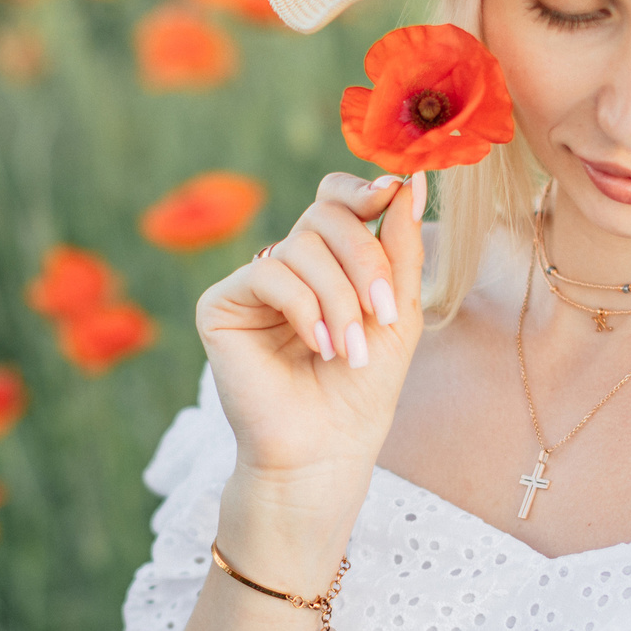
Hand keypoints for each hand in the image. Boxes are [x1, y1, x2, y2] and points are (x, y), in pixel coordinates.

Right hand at [195, 170, 425, 498]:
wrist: (325, 449)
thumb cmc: (362, 389)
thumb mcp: (396, 311)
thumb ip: (401, 248)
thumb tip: (410, 181)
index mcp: (327, 261)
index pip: (337, 199)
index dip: (363, 190)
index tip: (394, 193)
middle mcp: (286, 264)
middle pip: (325, 215)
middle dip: (365, 259)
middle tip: (382, 313)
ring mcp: (251, 283)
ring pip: (301, 246)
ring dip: (339, 298)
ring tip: (348, 350)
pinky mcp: (220, 305)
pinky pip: (268, 274)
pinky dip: (303, 308)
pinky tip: (316, 345)